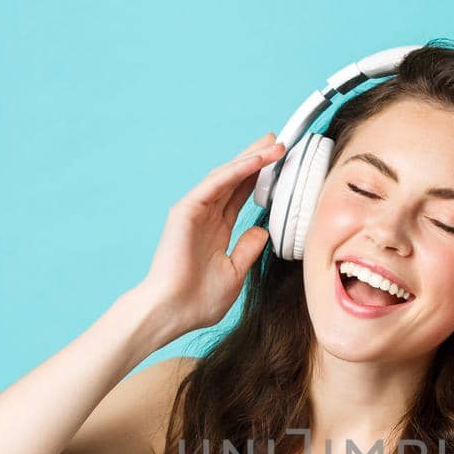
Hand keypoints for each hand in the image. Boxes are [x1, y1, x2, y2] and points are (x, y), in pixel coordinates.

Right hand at [134, 132, 285, 335]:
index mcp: (216, 230)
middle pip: (235, 178)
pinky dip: (237, 170)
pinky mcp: (186, 210)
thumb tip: (262, 231)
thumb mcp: (234, 273)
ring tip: (274, 143)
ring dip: (251, 158)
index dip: (259, 177)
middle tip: (278, 141)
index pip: (240, 195)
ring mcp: (194, 211)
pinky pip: (215, 184)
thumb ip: (248, 249)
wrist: (173, 312)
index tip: (280, 163)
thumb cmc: (198, 301)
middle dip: (256, 158)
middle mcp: (205, 216)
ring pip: (226, 175)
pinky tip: (257, 159)